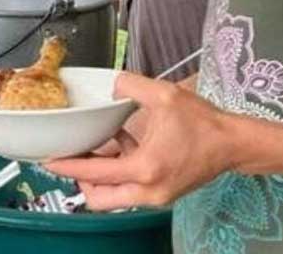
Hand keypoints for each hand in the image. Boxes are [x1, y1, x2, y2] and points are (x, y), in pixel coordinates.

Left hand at [45, 72, 234, 209]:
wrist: (234, 144)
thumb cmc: (204, 124)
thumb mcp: (164, 95)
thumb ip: (130, 85)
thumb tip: (109, 82)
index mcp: (146, 168)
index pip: (95, 173)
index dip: (68, 167)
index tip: (49, 161)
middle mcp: (149, 190)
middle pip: (98, 198)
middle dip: (80, 180)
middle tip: (70, 158)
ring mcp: (156, 196)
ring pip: (112, 197)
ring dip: (99, 176)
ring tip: (93, 149)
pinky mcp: (162, 194)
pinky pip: (128, 189)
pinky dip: (118, 171)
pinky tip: (120, 142)